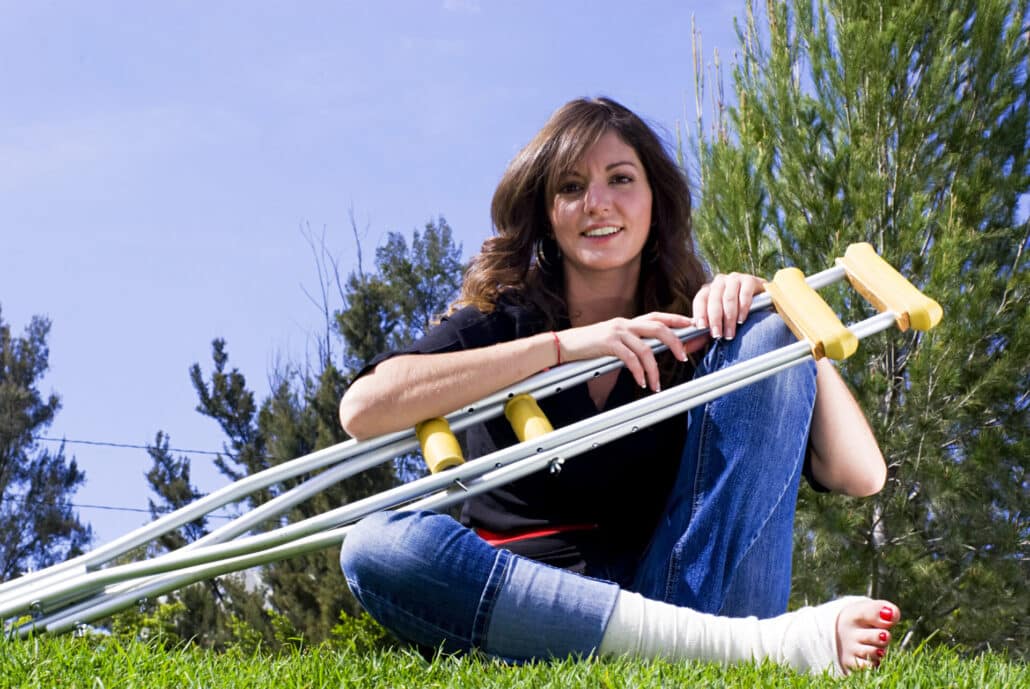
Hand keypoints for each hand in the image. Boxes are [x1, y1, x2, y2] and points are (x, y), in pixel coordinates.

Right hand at [557, 312, 705, 390]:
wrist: (565, 344)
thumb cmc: (589, 346)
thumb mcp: (614, 341)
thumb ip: (632, 343)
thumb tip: (651, 353)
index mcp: (629, 322)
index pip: (658, 317)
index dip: (678, 320)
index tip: (694, 327)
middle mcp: (626, 324)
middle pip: (659, 328)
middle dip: (675, 342)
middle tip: (684, 357)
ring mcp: (617, 332)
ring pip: (646, 348)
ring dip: (655, 368)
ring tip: (656, 383)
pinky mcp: (608, 343)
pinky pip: (630, 358)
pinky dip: (638, 372)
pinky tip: (641, 382)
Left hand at [692, 272, 765, 339]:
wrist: (761, 299)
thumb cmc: (735, 312)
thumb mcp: (719, 322)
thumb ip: (703, 333)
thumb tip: (687, 346)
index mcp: (708, 290)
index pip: (700, 299)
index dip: (700, 313)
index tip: (701, 327)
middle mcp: (719, 282)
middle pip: (714, 300)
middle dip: (715, 320)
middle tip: (718, 335)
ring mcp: (734, 279)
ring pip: (728, 298)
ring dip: (729, 318)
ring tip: (730, 333)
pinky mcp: (749, 280)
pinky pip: (744, 293)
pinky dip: (742, 308)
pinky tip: (741, 319)